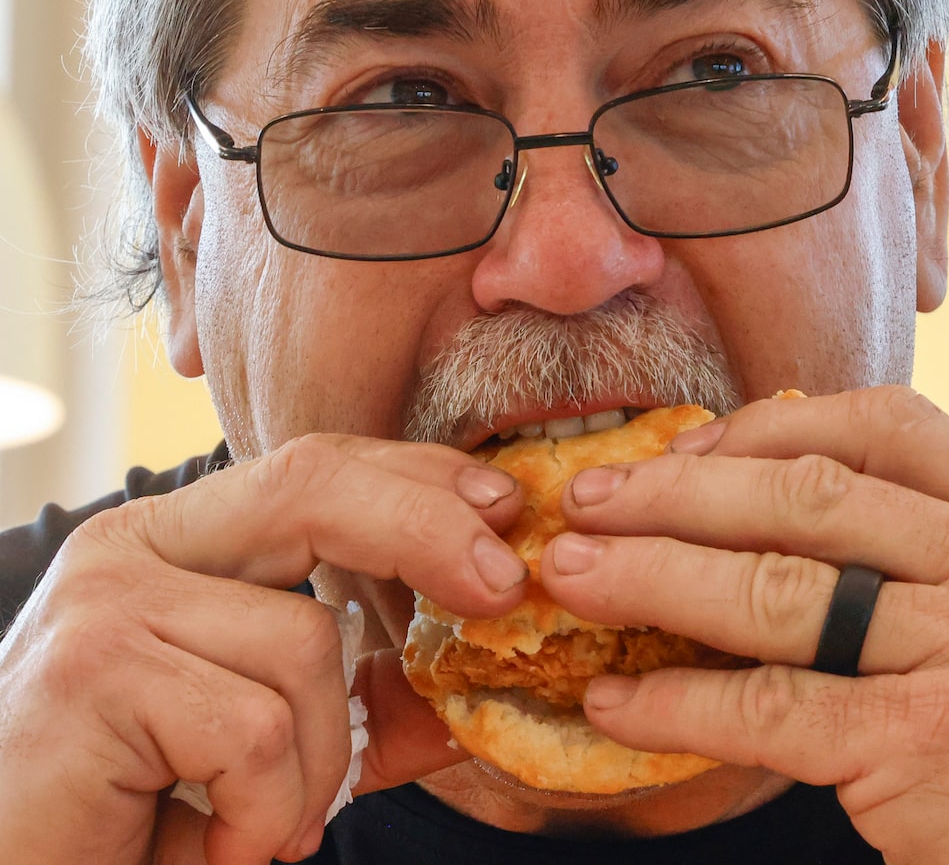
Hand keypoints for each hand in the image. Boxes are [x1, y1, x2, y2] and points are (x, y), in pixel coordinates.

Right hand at [0, 434, 530, 864]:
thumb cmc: (120, 818)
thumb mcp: (261, 755)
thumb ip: (356, 713)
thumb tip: (468, 693)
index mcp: (172, 544)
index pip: (317, 470)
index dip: (422, 480)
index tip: (509, 507)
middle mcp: (127, 548)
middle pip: (315, 492)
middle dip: (429, 531)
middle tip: (501, 593)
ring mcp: (102, 605)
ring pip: (302, 644)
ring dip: (313, 765)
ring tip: (256, 830)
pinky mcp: (91, 676)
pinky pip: (253, 728)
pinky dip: (258, 808)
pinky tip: (203, 847)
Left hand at [540, 385, 948, 862]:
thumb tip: (815, 509)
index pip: (892, 425)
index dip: (773, 424)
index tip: (691, 445)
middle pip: (813, 495)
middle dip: (681, 489)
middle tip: (589, 495)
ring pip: (777, 590)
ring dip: (653, 576)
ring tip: (572, 574)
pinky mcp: (924, 749)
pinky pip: (769, 708)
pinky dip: (678, 699)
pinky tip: (620, 696)